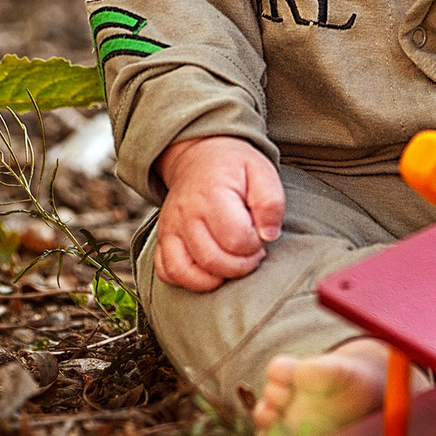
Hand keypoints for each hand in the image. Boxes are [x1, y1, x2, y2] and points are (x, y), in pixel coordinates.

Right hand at [153, 135, 284, 291]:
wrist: (199, 155)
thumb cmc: (234, 167)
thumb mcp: (262, 171)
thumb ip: (271, 202)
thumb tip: (268, 235)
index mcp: (212, 194)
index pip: (237, 239)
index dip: (256, 243)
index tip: (259, 232)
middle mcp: (186, 213)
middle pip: (214, 260)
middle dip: (242, 264)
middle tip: (252, 250)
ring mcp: (170, 228)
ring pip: (186, 272)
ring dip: (218, 276)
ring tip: (233, 260)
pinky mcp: (163, 239)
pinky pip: (168, 272)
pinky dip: (189, 280)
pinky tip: (210, 270)